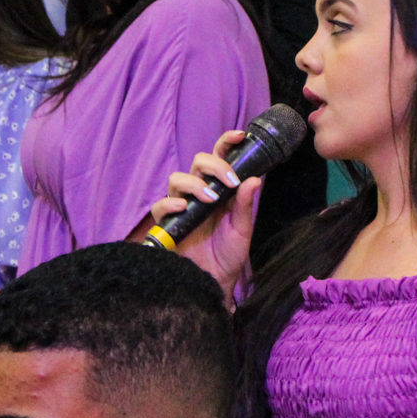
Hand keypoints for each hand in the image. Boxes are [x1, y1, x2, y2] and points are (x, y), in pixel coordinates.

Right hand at [145, 130, 260, 298]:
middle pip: (198, 161)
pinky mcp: (168, 223)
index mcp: (220, 190)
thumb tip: (255, 178)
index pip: (220, 158)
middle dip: (214, 164)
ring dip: (195, 183)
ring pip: (178, 178)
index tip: (240, 135)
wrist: (214, 283)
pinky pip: (161, 205)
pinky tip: (183, 207)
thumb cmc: (228, 255)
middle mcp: (199, 193)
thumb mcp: (242, 230)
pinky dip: (171, 202)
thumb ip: (244, 205)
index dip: (227, 142)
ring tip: (210, 198)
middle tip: (228, 181)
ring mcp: (182, 206)